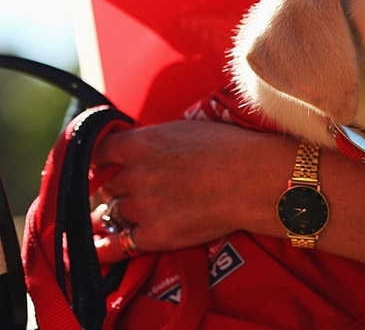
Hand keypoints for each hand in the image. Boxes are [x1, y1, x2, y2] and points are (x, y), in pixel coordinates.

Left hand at [90, 120, 292, 262]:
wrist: (253, 179)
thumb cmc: (231, 148)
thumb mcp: (186, 130)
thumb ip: (155, 141)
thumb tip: (142, 149)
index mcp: (140, 143)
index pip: (98, 151)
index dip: (100, 161)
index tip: (104, 166)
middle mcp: (134, 174)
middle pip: (107, 186)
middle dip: (119, 190)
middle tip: (138, 193)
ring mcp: (142, 205)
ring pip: (113, 214)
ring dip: (122, 215)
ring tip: (136, 217)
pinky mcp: (154, 234)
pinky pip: (116, 245)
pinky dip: (108, 247)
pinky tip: (104, 247)